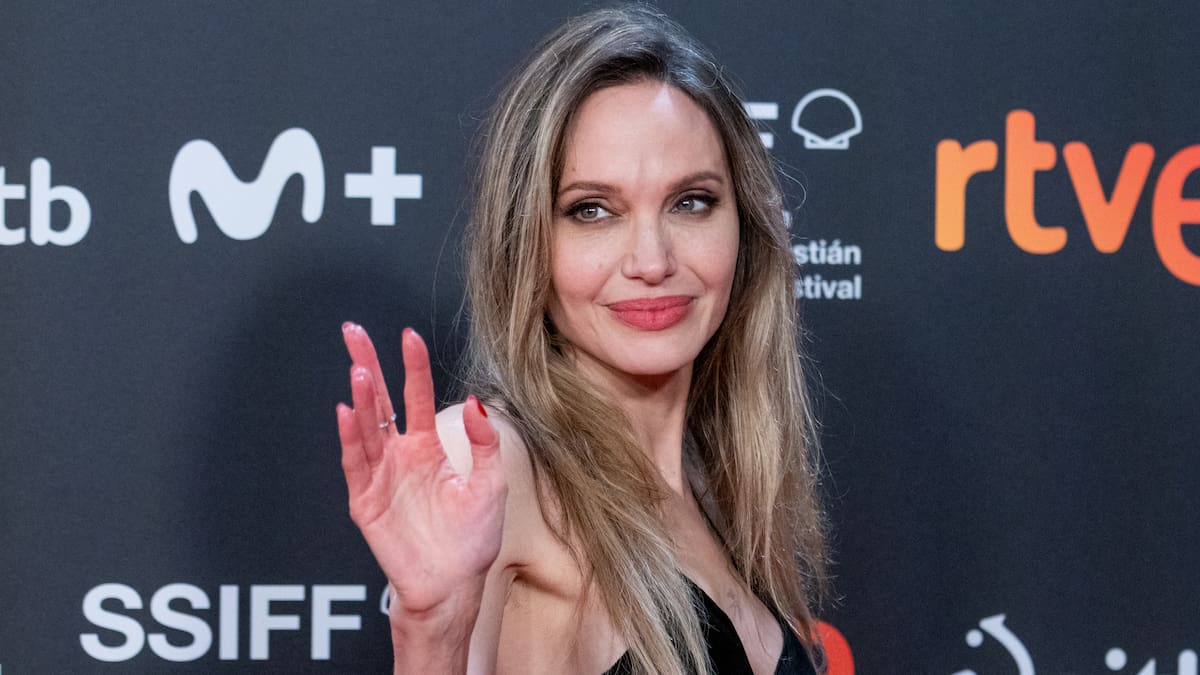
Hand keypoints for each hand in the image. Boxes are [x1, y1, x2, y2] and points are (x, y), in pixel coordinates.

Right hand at [337, 323, 506, 616]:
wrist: (453, 587)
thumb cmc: (471, 541)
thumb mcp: (491, 485)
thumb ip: (485, 443)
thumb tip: (477, 402)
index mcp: (428, 449)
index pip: (417, 397)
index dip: (413, 367)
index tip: (409, 336)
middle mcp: (400, 457)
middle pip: (378, 401)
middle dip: (367, 364)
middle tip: (353, 331)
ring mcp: (380, 477)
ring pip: (365, 428)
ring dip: (361, 399)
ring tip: (358, 368)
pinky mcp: (366, 502)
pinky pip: (356, 465)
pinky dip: (350, 439)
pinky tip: (346, 412)